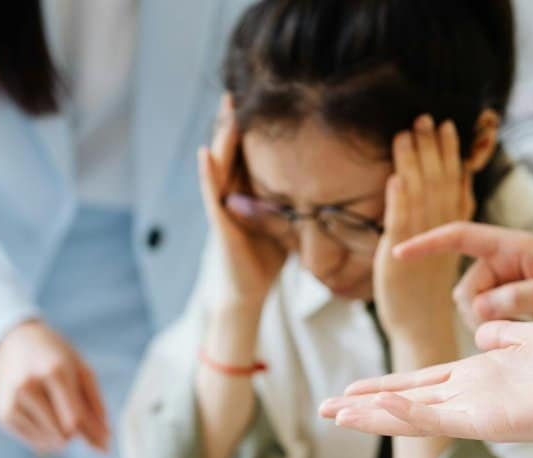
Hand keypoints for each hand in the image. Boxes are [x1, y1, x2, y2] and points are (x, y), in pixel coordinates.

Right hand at [0, 320, 108, 452]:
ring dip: (61, 438)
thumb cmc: (58, 359)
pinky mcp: (3, 415)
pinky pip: (35, 444)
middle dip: (76, 434)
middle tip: (75, 416)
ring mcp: (12, 401)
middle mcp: (28, 386)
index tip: (102, 440)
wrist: (15, 344)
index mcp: (54, 371)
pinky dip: (45, 438)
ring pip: (49, 443)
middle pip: (63, 434)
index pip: (74, 418)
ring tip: (57, 412)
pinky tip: (42, 416)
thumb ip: (96, 407)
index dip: (91, 434)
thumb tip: (104, 446)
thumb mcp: (82, 372)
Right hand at [199, 95, 286, 313]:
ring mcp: (223, 205)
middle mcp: (232, 192)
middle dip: (234, 121)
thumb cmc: (265, 258)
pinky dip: (208, 172)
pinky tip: (206, 153)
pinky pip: (211, 193)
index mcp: (248, 190)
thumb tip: (326, 184)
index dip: (253, 125)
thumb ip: (294, 200)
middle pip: (231, 150)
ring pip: (219, 164)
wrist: (246, 290)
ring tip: (224, 109)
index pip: (250, 150)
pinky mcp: (219, 222)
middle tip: (237, 90)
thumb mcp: (284, 220)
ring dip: (221, 137)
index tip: (263, 96)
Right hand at [319, 319, 532, 442]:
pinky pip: (445, 416)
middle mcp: (476, 398)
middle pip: (408, 403)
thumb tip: (483, 331)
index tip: (349, 390)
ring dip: (376, 415)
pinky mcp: (495, 419)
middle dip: (366, 408)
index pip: (421, 384)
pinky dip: (411, 413)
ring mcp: (483, 412)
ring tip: (338, 413)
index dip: (385, 388)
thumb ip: (506, 337)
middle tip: (325, 411)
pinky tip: (381, 408)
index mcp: (482, 378)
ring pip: (417, 415)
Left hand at [374, 115, 469, 345]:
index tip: (450, 126)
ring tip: (405, 135)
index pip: (455, 183)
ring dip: (412, 164)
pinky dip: (398, 201)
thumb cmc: (426, 293)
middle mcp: (440, 233)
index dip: (452, 155)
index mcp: (452, 229)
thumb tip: (436, 194)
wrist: (421, 329)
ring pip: (419, 197)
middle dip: (431, 149)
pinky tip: (395, 178)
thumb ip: (440, 222)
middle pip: (438, 183)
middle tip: (425, 118)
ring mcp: (420, 244)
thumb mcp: (439, 251)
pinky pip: (401, 225)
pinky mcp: (399, 258)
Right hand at [393, 222, 532, 329]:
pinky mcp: (500, 301)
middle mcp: (498, 261)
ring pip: (470, 308)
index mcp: (510, 246)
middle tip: (509, 329)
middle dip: (478, 313)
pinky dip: (493, 328)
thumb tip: (479, 309)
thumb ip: (519, 297)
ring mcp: (498, 282)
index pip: (460, 236)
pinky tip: (519, 330)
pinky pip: (481, 317)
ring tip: (523, 327)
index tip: (398, 252)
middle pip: (464, 289)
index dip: (427, 244)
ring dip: (487, 323)